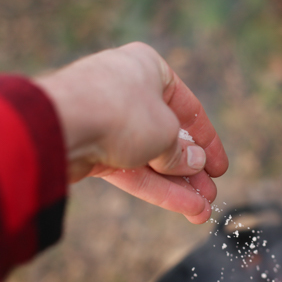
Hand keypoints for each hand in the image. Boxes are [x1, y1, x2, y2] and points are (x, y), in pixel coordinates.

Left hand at [34, 42, 228, 223]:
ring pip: (151, 159)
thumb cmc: (120, 111)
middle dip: (192, 171)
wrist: (60, 125)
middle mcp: (128, 93)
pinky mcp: (92, 151)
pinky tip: (183, 210)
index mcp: (148, 70)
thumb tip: (196, 163)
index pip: (187, 108)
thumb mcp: (165, 132)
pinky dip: (157, 190)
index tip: (220, 168)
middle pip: (169, 138)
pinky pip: (132, 171)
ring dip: (178, 186)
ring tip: (202, 211)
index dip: (208, 141)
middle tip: (211, 195)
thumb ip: (182, 152)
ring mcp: (107, 123)